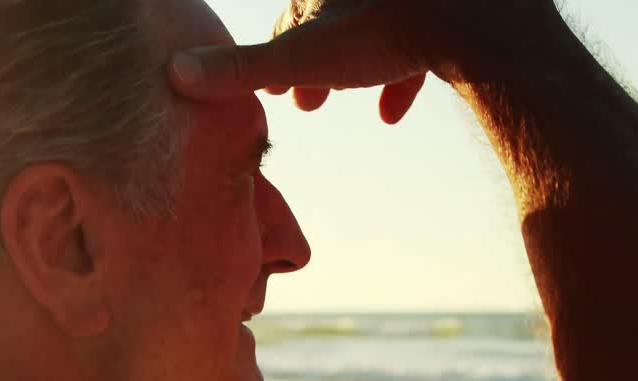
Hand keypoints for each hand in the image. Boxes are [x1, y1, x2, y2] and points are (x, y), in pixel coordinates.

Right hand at [169, 0, 455, 123]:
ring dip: (354, 69)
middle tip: (308, 102)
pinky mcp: (441, 21)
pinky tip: (391, 113)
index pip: (289, 24)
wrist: (465, 18)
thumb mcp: (300, 59)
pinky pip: (417, 46)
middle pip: (329, 28)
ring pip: (371, 34)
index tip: (273, 90)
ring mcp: (401, 6)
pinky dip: (400, 77)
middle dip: (316, 66)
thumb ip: (240, 70)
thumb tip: (172, 73)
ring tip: (344, 97)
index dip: (274, 59)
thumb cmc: (380, 35)